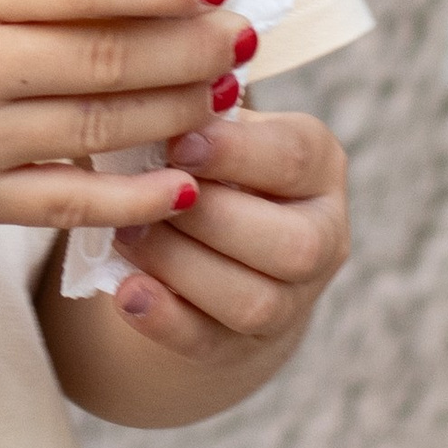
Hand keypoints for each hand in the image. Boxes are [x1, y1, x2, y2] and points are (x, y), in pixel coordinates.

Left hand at [107, 101, 347, 361]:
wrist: (208, 240)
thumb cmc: (203, 160)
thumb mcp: (210, 126)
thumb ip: (192, 116)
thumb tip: (151, 101)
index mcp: (318, 164)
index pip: (293, 157)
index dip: (234, 153)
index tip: (175, 142)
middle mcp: (323, 235)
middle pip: (291, 244)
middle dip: (210, 219)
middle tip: (142, 195)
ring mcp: (291, 300)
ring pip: (254, 301)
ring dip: (181, 266)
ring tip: (124, 234)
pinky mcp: (243, 345)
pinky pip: (209, 342)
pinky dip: (165, 320)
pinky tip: (127, 293)